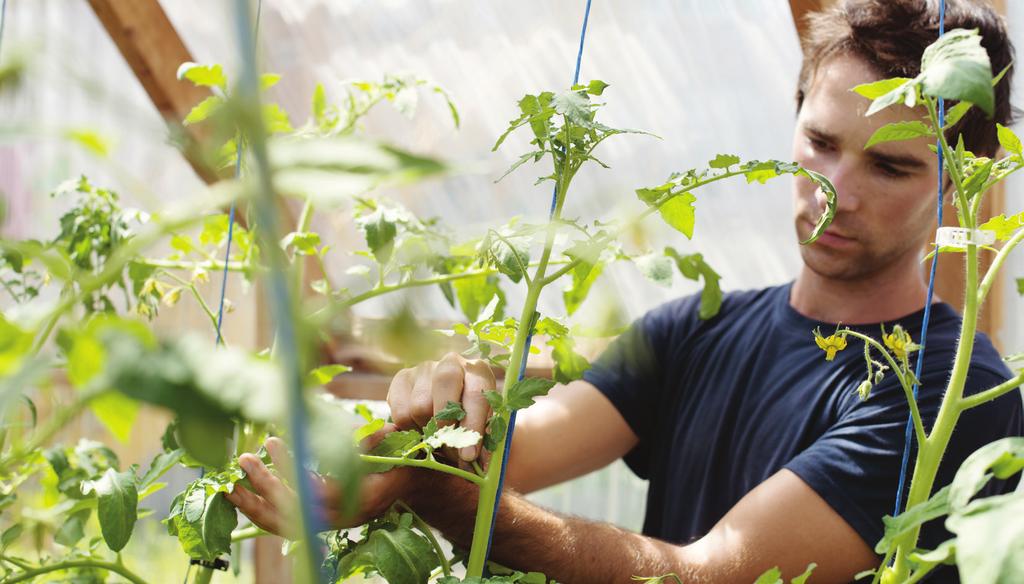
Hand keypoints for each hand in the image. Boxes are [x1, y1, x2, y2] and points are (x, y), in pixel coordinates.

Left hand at [225, 436, 412, 536]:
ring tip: (229, 488)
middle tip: (244, 460)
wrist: (406, 484)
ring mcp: (329, 524)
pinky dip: (260, 513)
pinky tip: (241, 497)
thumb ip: (375, 439)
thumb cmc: (398, 458)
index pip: (318, 490)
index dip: (292, 469)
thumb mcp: (393, 445)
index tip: (273, 443)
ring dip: (253, 508)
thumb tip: (370, 431)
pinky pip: (283, 526)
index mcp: (362, 499)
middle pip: (295, 512)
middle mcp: (343, 518)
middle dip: (265, 486)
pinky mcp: (318, 524)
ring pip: (285, 526)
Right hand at [388, 352, 496, 462]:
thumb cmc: (468, 418)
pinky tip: (420, 430)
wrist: (446, 406)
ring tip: (436, 440)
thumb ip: (478, 442)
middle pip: (444, 386)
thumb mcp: (480, 427)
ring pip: (419, 405)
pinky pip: (400, 412)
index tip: (468, 455)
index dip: (472, 427)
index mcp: (478, 372)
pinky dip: (409, 430)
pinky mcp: (401, 378)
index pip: (476, 395)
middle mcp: (451, 363)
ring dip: (427, 432)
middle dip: (445, 424)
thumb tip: (472, 463)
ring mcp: (424, 368)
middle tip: (447, 449)